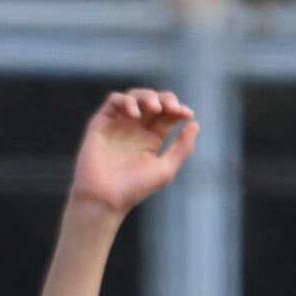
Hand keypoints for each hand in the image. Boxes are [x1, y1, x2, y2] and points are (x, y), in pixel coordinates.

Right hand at [68, 89, 198, 218]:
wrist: (105, 198)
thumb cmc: (133, 189)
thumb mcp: (165, 169)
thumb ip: (182, 148)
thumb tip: (194, 124)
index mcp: (150, 139)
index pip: (167, 115)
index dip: (178, 109)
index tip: (187, 114)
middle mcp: (134, 129)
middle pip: (153, 101)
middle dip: (165, 99)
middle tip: (172, 108)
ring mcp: (118, 125)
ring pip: (134, 97)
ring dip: (147, 96)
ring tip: (155, 108)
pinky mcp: (101, 124)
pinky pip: (114, 101)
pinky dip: (126, 101)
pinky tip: (135, 114)